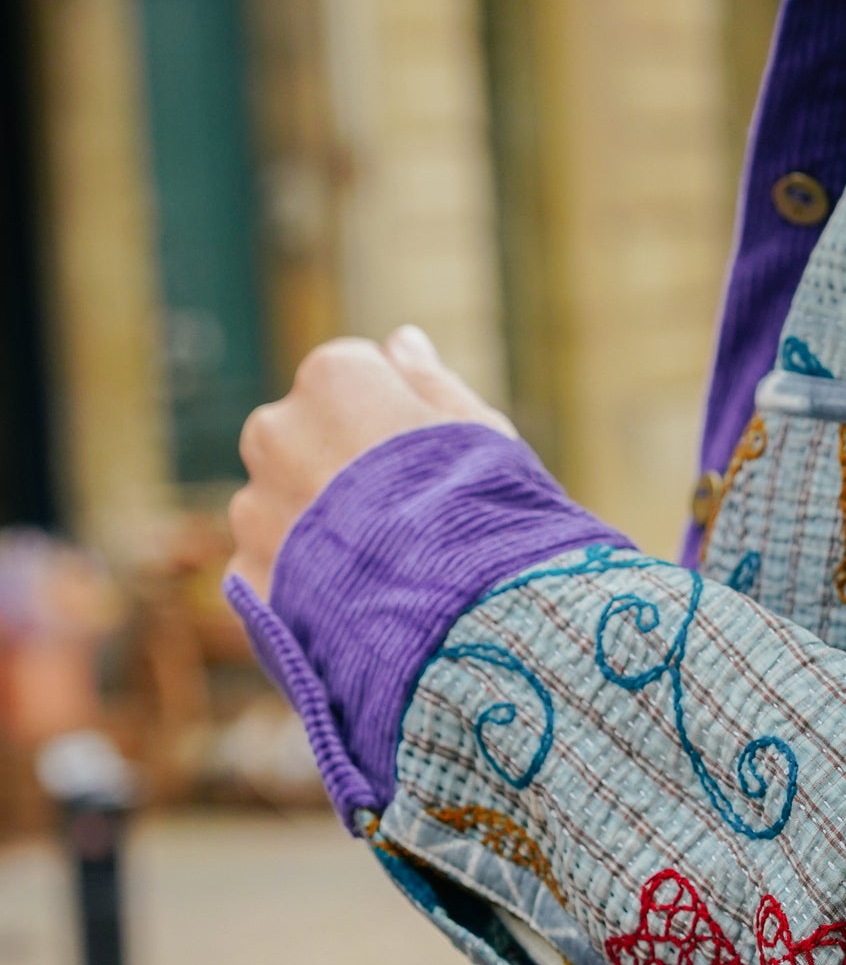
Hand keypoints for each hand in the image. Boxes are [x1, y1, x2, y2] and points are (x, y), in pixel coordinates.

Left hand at [228, 325, 514, 600]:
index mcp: (334, 379)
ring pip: (281, 504)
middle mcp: (276, 430)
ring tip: (381, 569)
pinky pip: (271, 567)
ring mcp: (254, 506)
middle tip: (400, 515)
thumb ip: (430, 383)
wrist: (454, 622)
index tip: (422, 459)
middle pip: (302, 436)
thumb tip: (401, 341)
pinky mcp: (246, 575)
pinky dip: (302, 581)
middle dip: (337, 465)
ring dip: (316, 526)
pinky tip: (353, 604)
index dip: (390, 417)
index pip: (349, 375)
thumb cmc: (480, 514)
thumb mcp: (479, 435)